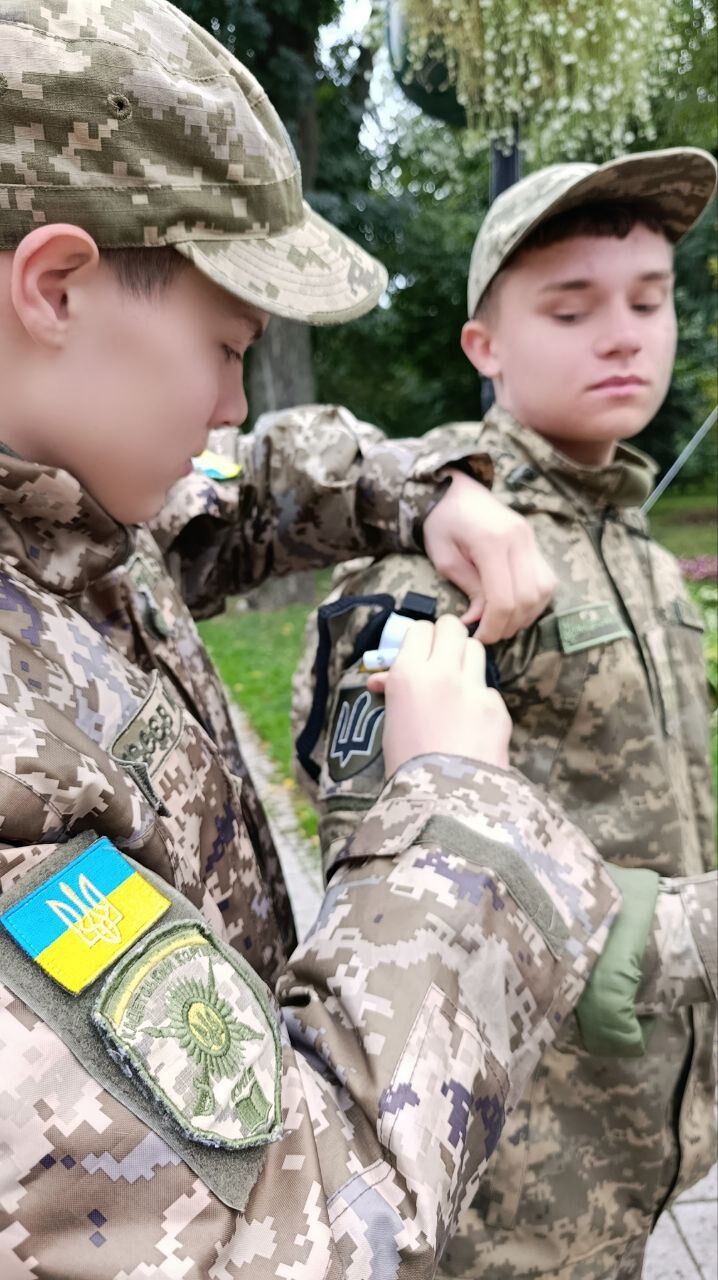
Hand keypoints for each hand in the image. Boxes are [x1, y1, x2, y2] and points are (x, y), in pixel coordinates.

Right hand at [366, 614, 511, 775]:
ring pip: (475, 650)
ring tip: (457, 683)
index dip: (420, 640)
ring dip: (466, 660)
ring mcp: (474, 688)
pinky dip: (480, 700)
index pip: (420, 629)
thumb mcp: (390, 724)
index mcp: (408, 675)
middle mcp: (442, 673)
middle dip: (447, 637)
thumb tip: (384, 680)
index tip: (419, 652)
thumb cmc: (407, 767)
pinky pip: (488, 689)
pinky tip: (471, 723)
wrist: (444, 802)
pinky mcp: (497, 706)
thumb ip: (394, 693)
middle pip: (451, 627)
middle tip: (442, 655)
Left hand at [423, 470, 556, 642]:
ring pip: (543, 590)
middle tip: (489, 634)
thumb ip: (468, 589)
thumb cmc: (441, 522)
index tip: (479, 637)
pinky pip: (546, 579)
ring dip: (526, 614)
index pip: (503, 598)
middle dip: (509, 624)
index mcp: (492, 542)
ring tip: (501, 623)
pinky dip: (534, 600)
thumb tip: (480, 620)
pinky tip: (514, 607)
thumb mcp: (445, 558)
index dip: (493, 626)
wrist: (452, 489)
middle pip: (528, 598)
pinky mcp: (533, 542)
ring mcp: (530, 539)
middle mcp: (519, 539)